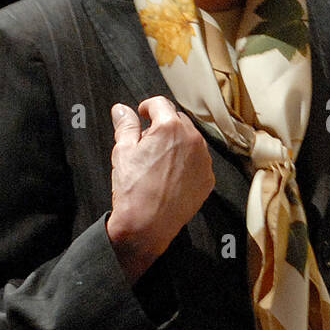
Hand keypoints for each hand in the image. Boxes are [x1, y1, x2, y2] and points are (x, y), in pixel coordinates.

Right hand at [106, 97, 214, 282]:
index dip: (147, 107)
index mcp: (170, 127)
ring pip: (190, 141)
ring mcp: (203, 160)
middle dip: (162, 126)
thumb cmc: (134, 189)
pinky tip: (170, 175)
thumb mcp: (123, 151)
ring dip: (176, 144)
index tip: (142, 114)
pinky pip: (198, 162)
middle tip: (146, 143)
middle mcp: (192, 140)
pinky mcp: (207, 178)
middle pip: (177, 120)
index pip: (160, 104)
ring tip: (157, 162)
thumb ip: (126, 125)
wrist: (147, 224)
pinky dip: (186, 163)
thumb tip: (122, 110)